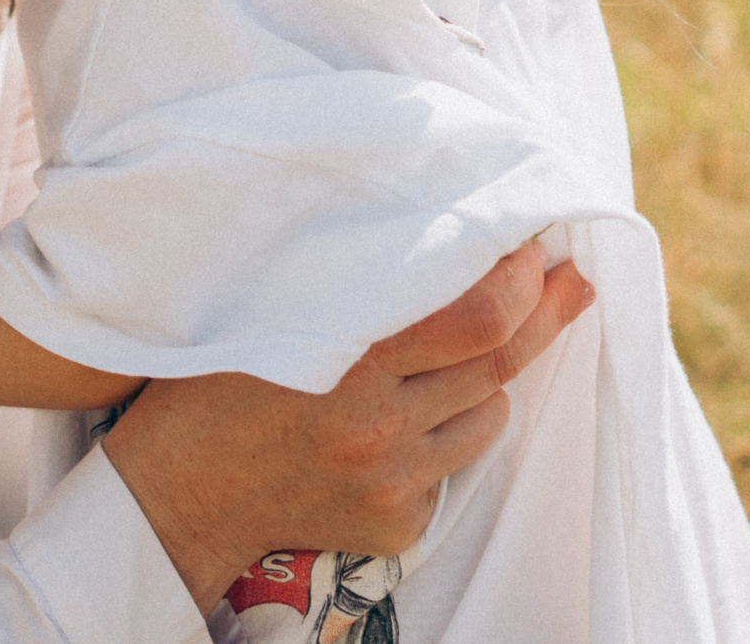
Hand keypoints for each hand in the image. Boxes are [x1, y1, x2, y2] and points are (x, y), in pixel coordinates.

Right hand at [99, 243, 590, 610]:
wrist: (179, 491)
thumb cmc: (217, 379)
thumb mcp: (271, 305)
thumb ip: (353, 276)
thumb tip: (433, 225)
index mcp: (347, 357)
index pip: (476, 313)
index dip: (521, 277)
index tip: (534, 244)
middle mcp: (378, 423)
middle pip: (498, 359)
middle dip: (542, 311)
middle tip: (569, 279)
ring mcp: (392, 479)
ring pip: (489, 414)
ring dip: (489, 375)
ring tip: (465, 348)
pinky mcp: (398, 524)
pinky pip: (454, 466)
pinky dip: (447, 433)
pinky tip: (407, 417)